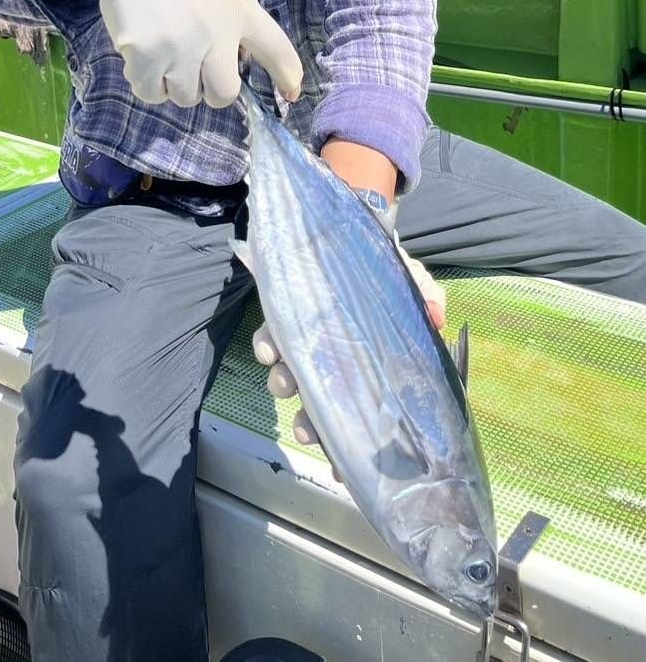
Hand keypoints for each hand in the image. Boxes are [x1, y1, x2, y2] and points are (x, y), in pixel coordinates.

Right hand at [46, 0, 302, 108]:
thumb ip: (234, 18)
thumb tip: (235, 58)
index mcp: (239, 10)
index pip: (275, 47)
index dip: (287, 74)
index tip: (292, 91)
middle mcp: (216, 35)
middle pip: (224, 94)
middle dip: (209, 89)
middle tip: (192, 68)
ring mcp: (181, 50)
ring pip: (185, 97)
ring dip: (174, 84)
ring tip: (161, 52)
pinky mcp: (147, 58)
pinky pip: (151, 93)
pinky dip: (147, 83)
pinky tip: (141, 56)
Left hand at [252, 250, 445, 470]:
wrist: (348, 235)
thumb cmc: (384, 272)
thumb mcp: (411, 283)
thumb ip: (426, 297)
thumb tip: (438, 317)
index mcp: (366, 367)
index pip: (357, 415)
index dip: (345, 444)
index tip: (340, 468)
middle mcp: (335, 362)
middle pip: (319, 404)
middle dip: (310, 423)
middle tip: (308, 430)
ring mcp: (307, 343)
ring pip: (291, 379)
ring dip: (287, 388)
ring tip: (288, 387)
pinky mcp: (282, 319)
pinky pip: (269, 342)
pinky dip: (267, 349)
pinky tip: (271, 352)